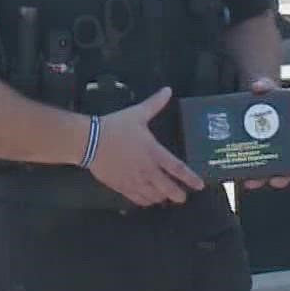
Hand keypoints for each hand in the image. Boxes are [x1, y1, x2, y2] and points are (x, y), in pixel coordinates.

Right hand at [88, 87, 204, 206]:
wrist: (90, 141)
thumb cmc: (115, 127)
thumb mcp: (137, 113)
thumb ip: (155, 104)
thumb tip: (168, 90)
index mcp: (154, 152)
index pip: (177, 168)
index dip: (190, 178)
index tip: (200, 185)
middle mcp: (147, 170)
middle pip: (167, 188)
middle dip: (178, 195)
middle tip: (183, 198)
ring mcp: (134, 180)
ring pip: (153, 196)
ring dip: (161, 198)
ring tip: (165, 197)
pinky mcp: (121, 186)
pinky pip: (137, 198)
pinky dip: (145, 201)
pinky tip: (148, 200)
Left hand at [241, 76, 289, 189]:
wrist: (245, 99)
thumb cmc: (261, 95)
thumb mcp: (264, 87)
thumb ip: (264, 85)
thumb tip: (258, 86)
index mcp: (289, 131)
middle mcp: (279, 146)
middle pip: (286, 166)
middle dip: (283, 177)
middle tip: (276, 180)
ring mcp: (262, 152)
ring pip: (264, 172)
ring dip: (259, 180)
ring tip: (249, 183)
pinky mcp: (245, 153)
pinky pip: (244, 167)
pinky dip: (239, 173)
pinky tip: (232, 177)